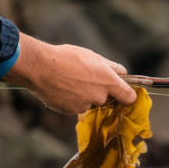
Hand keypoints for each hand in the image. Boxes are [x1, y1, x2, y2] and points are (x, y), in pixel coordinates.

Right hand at [2, 34, 136, 114]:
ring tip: (69, 81)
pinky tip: (61, 88)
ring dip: (84, 96)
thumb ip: (111, 67)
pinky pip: (76, 106)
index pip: (129, 97)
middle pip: (106, 99)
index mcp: (109, 82)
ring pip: (90, 103)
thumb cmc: (67, 57)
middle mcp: (100, 97)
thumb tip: (123, 72)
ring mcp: (86, 106)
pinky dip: (71, 100)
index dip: (127, 95)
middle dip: (99, 91)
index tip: (124, 94)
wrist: (40, 67)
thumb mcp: (93, 56)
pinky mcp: (72, 111)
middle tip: (84, 78)